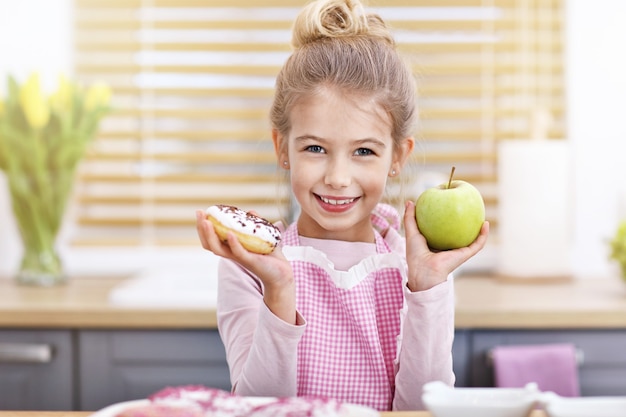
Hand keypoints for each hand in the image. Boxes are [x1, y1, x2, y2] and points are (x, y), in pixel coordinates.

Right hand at [195, 209, 296, 323]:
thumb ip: (255, 225)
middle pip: (209, 244)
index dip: (203, 227)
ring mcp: (240, 258)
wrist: (282, 273)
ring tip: (207, 222)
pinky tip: (230, 233)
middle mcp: (232, 254)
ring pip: (218, 249)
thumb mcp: (261, 237)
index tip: (202, 213)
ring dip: (211, 235)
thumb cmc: (270, 257)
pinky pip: (238, 252)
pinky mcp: (250, 261)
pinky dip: (233, 243)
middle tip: (200, 214)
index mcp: (231, 248)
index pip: (211, 239)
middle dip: (201, 229)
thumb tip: (250, 211)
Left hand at [403, 201, 488, 291]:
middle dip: (466, 221)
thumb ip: (410, 218)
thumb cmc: (415, 254)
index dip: (449, 218)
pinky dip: (484, 235)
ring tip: (483, 214)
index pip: (445, 229)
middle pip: (460, 232)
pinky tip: (486, 223)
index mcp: (437, 243)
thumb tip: (410, 202)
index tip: (451, 205)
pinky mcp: (465, 254)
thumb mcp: (411, 232)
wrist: (424, 270)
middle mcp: (449, 247)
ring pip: (473, 238)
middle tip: (469, 207)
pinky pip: (478, 244)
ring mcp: (459, 251)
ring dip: (480, 228)